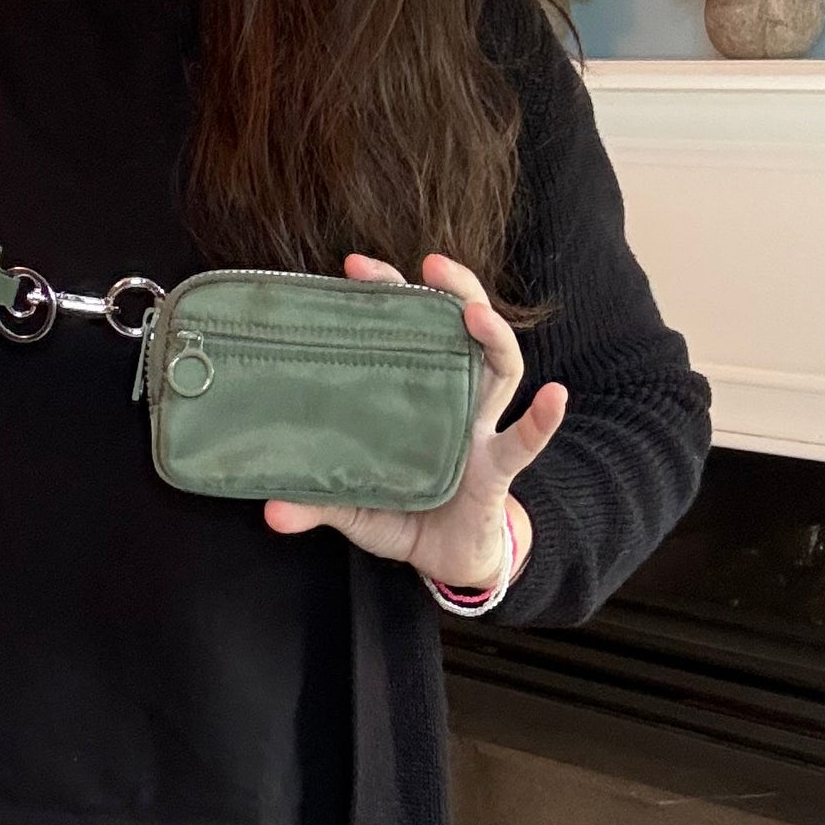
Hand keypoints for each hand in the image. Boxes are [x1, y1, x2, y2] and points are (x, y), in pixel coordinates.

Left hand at [262, 251, 567, 586]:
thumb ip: (315, 504)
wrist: (448, 562)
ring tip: (473, 311)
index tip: (355, 267)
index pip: (411, 332)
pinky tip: (554, 396)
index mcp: (419, 399)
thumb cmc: (406, 516)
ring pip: (500, 368)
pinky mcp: (498, 471)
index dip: (391, 295)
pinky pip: (525, 441)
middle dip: (453, 291)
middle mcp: (456, 403)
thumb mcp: (353, 507)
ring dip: (493, 335)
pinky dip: (542, 420)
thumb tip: (270, 512)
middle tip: (427, 262)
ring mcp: (481, 433)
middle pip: (464, 332)